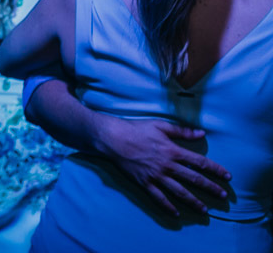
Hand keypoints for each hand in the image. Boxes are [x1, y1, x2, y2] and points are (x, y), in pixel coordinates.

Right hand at [97, 115, 230, 214]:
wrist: (112, 138)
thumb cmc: (135, 129)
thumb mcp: (160, 125)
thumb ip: (182, 131)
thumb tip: (201, 133)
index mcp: (173, 151)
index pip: (200, 162)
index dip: (215, 170)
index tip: (227, 177)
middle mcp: (167, 165)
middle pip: (194, 179)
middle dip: (210, 188)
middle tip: (222, 196)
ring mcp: (156, 176)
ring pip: (179, 191)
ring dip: (193, 201)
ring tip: (204, 210)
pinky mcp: (144, 182)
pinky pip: (158, 197)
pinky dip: (168, 206)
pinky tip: (176, 213)